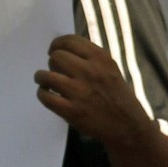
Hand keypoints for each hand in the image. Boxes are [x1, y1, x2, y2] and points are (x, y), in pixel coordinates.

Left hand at [36, 35, 151, 143]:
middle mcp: (89, 71)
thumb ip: (91, 58)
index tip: (53, 51)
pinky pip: (46, 96)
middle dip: (52, 63)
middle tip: (55, 71)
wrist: (127, 125)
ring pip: (46, 75)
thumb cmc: (118, 96)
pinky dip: (42, 94)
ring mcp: (80, 91)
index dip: (56, 44)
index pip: (70, 41)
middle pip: (56, 57)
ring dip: (41, 77)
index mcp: (100, 58)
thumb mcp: (111, 69)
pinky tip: (46, 94)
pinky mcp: (72, 111)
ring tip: (44, 81)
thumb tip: (64, 50)